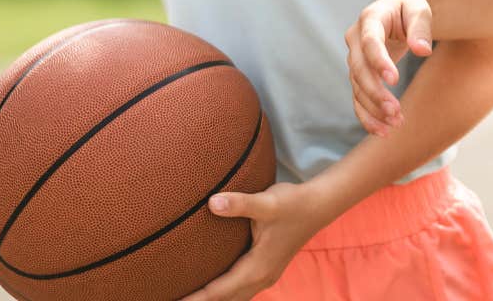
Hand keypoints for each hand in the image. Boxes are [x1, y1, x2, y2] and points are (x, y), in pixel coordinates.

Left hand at [177, 182, 330, 300]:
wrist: (319, 205)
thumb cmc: (292, 203)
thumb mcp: (266, 202)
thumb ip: (239, 204)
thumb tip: (212, 203)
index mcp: (258, 268)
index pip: (219, 291)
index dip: (196, 298)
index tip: (174, 300)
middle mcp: (261, 277)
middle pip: (225, 300)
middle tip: (174, 299)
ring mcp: (266, 275)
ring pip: (234, 297)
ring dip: (214, 299)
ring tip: (190, 297)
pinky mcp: (267, 268)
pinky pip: (241, 289)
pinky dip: (225, 293)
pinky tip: (213, 286)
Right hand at [344, 0, 434, 136]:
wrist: (398, 12)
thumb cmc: (411, 8)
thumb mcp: (419, 8)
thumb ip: (421, 26)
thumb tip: (423, 50)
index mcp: (370, 19)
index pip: (370, 42)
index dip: (379, 61)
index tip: (394, 80)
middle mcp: (356, 39)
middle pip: (359, 69)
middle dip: (375, 92)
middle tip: (395, 111)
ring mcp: (355, 58)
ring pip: (357, 87)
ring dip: (373, 108)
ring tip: (395, 124)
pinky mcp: (359, 74)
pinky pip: (357, 98)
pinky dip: (367, 116)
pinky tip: (382, 131)